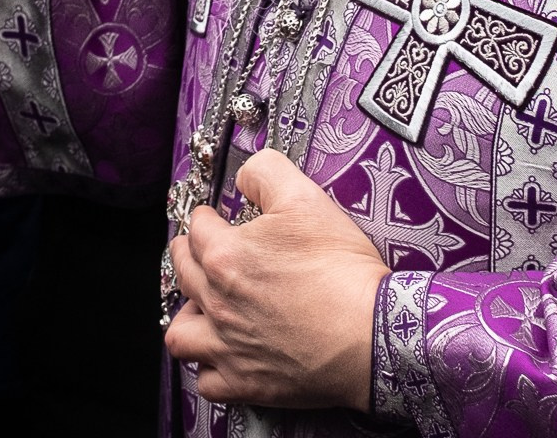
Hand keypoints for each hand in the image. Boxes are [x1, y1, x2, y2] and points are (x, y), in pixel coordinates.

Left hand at [164, 148, 389, 409]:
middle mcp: (217, 302)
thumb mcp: (307, 199)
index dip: (206, 217)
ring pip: (180, 333)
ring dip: (188, 316)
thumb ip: (267, 173)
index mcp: (224, 257)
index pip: (196, 227)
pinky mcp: (246, 382)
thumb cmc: (343, 271)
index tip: (215, 219)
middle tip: (204, 252)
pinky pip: (207, 382)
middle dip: (188, 255)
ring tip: (203, 306)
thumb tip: (246, 173)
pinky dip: (210, 368)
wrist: (376, 334)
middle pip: (181, 272)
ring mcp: (228, 347)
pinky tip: (223, 354)